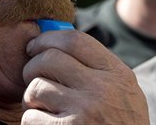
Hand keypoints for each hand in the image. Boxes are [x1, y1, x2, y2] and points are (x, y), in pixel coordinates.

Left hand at [21, 30, 148, 123]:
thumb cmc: (123, 124)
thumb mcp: (124, 91)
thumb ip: (98, 67)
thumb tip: (55, 42)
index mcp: (117, 74)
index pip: (75, 40)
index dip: (48, 38)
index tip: (36, 45)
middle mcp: (101, 89)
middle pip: (50, 59)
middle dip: (32, 66)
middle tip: (32, 76)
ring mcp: (83, 112)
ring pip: (36, 88)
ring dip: (32, 97)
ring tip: (43, 106)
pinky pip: (31, 117)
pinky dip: (33, 121)